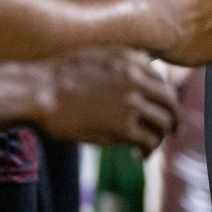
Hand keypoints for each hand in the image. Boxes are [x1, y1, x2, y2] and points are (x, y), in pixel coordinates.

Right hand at [37, 47, 178, 153]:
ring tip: (149, 147)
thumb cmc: (58, 77)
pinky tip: (137, 154)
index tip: (162, 109)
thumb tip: (139, 75)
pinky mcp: (124, 128)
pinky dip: (147, 150)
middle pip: (169, 101)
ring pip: (163, 123)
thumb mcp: (94, 56)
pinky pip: (148, 141)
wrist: (38, 93)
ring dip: (160, 137)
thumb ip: (120, 64)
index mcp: (130, 59)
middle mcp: (136, 79)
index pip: (162, 81)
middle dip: (173, 118)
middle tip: (173, 130)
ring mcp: (132, 103)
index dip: (164, 98)